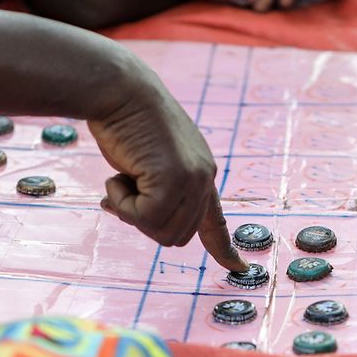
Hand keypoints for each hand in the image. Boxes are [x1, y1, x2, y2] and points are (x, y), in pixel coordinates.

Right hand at [90, 66, 248, 271]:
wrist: (119, 89)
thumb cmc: (125, 120)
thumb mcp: (147, 161)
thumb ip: (153, 189)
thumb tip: (136, 216)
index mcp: (202, 172)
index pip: (216, 218)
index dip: (224, 248)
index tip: (239, 268)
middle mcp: (205, 178)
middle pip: (177, 236)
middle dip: (144, 222)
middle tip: (121, 190)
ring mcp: (193, 180)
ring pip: (162, 233)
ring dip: (131, 212)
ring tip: (122, 176)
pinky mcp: (175, 181)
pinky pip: (144, 219)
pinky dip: (122, 203)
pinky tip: (117, 175)